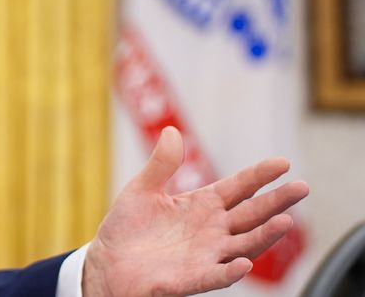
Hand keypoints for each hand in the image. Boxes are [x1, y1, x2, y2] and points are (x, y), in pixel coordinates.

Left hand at [82, 126, 308, 296]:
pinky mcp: (191, 278)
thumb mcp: (142, 189)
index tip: (283, 162)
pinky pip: (216, 276)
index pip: (238, 187)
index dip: (260, 175)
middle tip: (302, 187)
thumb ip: (161, 164)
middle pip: (251, 214)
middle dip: (276, 202)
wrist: (108, 262)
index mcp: (202, 205)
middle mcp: (211, 230)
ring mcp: (205, 255)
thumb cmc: (127, 227)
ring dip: (264, 236)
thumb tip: (172, 130)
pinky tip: (244, 262)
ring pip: (243, 245)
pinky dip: (230, 270)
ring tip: (286, 221)